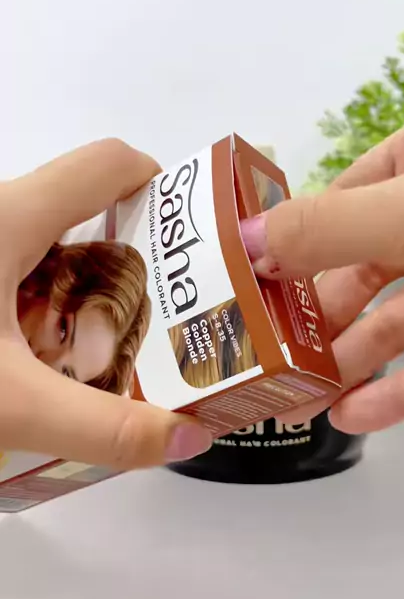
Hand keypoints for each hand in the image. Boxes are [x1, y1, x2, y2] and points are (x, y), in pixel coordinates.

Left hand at [0, 139, 211, 466]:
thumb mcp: (10, 404)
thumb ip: (103, 426)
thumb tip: (190, 436)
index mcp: (11, 214)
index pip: (111, 162)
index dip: (163, 189)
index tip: (191, 248)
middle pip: (84, 211)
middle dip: (130, 263)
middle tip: (159, 323)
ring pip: (45, 243)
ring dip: (83, 289)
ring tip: (104, 350)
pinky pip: (12, 263)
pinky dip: (40, 299)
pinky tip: (35, 355)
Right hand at [241, 88, 403, 432]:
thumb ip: (324, 227)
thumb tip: (245, 236)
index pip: (350, 188)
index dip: (296, 231)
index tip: (249, 275)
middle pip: (367, 260)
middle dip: (315, 311)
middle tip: (265, 351)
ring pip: (401, 316)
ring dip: (350, 359)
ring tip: (297, 397)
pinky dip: (400, 390)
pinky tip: (354, 413)